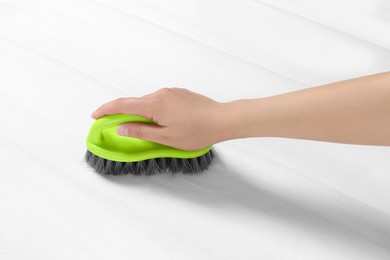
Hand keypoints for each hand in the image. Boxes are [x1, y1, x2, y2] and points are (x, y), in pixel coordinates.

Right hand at [92, 88, 224, 149]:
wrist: (222, 120)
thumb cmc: (197, 131)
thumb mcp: (166, 137)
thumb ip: (141, 131)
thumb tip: (122, 128)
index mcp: (155, 104)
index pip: (123, 105)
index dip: (106, 110)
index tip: (95, 115)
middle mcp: (161, 94)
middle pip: (134, 102)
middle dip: (123, 113)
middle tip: (116, 126)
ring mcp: (171, 92)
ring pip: (148, 102)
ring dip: (141, 113)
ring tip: (144, 129)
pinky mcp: (179, 93)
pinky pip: (159, 100)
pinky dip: (153, 110)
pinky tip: (160, 121)